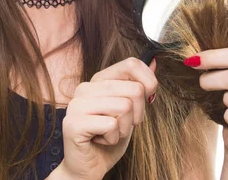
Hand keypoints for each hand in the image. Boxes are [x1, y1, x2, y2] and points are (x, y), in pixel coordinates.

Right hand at [57, 57, 157, 179]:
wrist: (89, 166)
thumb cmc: (109, 137)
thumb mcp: (130, 110)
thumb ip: (138, 86)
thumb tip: (154, 62)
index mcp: (98, 80)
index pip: (131, 64)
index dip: (148, 83)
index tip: (145, 101)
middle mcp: (85, 88)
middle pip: (134, 89)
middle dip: (137, 114)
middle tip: (121, 126)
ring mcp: (77, 104)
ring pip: (125, 107)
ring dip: (125, 128)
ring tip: (110, 133)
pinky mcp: (73, 123)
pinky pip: (112, 125)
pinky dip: (114, 138)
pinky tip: (101, 140)